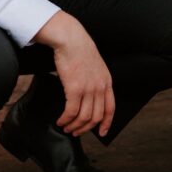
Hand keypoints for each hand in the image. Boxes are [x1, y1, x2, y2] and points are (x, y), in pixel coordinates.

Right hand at [33, 11, 115, 137]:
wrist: (71, 39)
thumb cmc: (80, 50)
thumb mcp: (95, 66)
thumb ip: (96, 81)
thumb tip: (89, 96)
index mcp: (107, 82)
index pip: (111, 108)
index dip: (107, 123)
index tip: (101, 132)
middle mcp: (100, 87)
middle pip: (96, 116)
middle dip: (85, 128)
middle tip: (76, 132)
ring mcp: (88, 88)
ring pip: (83, 117)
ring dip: (74, 126)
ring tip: (66, 127)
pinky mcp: (74, 88)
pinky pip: (71, 111)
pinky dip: (65, 119)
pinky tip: (60, 120)